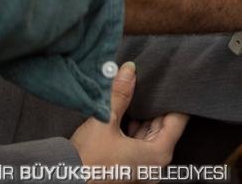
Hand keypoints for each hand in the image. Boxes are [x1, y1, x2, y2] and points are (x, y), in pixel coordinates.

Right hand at [69, 62, 187, 169]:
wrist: (63, 183)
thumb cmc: (85, 163)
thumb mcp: (103, 123)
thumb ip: (119, 95)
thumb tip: (129, 70)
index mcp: (158, 154)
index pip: (178, 120)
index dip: (174, 99)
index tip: (170, 82)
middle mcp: (155, 164)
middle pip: (164, 127)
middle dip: (156, 105)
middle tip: (150, 83)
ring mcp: (143, 169)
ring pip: (150, 136)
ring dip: (143, 118)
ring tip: (136, 95)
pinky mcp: (129, 170)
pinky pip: (139, 145)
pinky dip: (134, 131)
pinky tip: (125, 116)